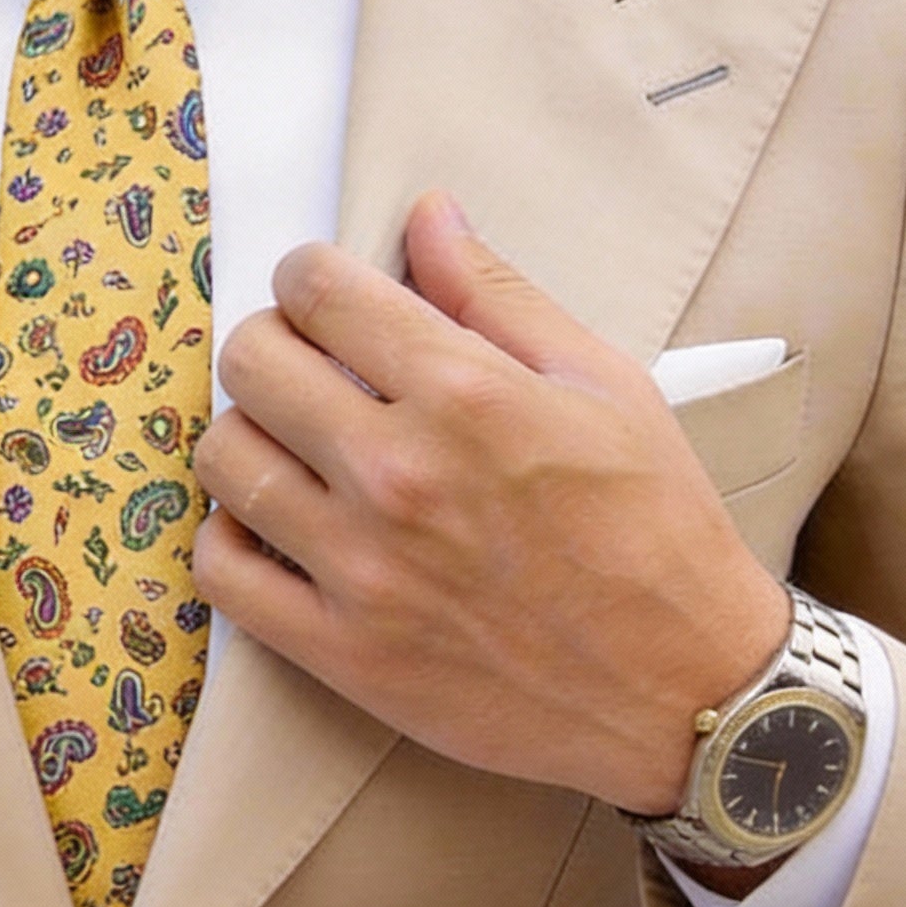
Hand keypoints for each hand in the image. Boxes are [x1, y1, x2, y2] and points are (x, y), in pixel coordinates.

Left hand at [190, 191, 790, 814]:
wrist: (685, 692)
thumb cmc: (656, 531)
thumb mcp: (605, 385)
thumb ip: (499, 296)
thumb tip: (426, 214)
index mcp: (465, 395)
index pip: (319, 291)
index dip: (309, 277)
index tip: (326, 296)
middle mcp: (398, 474)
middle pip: (251, 363)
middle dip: (272, 345)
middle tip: (308, 369)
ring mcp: (360, 567)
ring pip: (223, 459)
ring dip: (247, 437)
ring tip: (292, 448)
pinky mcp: (340, 650)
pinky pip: (221, 572)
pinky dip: (231, 538)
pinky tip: (275, 526)